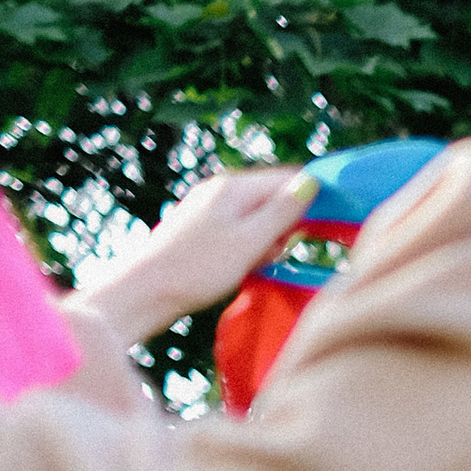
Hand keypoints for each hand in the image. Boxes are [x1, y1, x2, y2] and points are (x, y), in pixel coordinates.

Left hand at [76, 165, 320, 343]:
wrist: (143, 292)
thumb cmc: (197, 269)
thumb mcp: (249, 242)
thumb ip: (282, 212)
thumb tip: (312, 183)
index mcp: (233, 187)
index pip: (287, 179)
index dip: (311, 199)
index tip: (326, 225)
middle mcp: (219, 190)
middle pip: (272, 198)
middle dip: (284, 226)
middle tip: (273, 254)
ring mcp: (206, 209)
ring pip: (255, 218)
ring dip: (265, 241)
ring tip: (252, 265)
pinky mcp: (198, 230)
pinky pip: (237, 231)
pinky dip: (247, 248)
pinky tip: (238, 269)